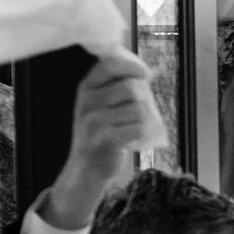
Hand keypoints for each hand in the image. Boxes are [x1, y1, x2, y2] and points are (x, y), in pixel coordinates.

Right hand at [41, 51, 160, 229]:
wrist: (85, 169)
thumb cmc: (99, 135)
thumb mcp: (97, 107)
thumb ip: (113, 88)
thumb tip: (143, 72)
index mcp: (86, 89)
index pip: (110, 65)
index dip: (132, 65)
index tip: (146, 73)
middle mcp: (87, 102)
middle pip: (130, 88)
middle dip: (144, 98)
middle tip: (144, 110)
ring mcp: (94, 121)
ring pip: (138, 109)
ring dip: (147, 119)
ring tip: (140, 127)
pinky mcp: (105, 139)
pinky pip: (138, 129)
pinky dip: (145, 134)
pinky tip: (140, 138)